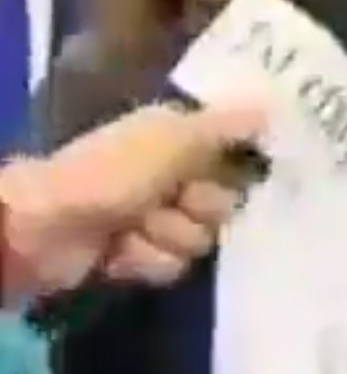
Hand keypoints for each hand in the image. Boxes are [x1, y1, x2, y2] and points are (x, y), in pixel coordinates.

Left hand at [0, 101, 264, 296]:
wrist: (43, 228)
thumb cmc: (112, 173)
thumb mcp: (175, 139)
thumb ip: (228, 126)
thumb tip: (276, 108)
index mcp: (178, 137)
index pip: (236, 155)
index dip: (236, 169)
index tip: (236, 174)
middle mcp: (170, 174)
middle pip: (224, 204)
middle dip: (199, 208)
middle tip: (173, 201)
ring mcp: (153, 217)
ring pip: (199, 239)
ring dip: (166, 236)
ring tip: (134, 228)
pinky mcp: (137, 254)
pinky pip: (171, 266)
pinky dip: (144, 260)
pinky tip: (119, 252)